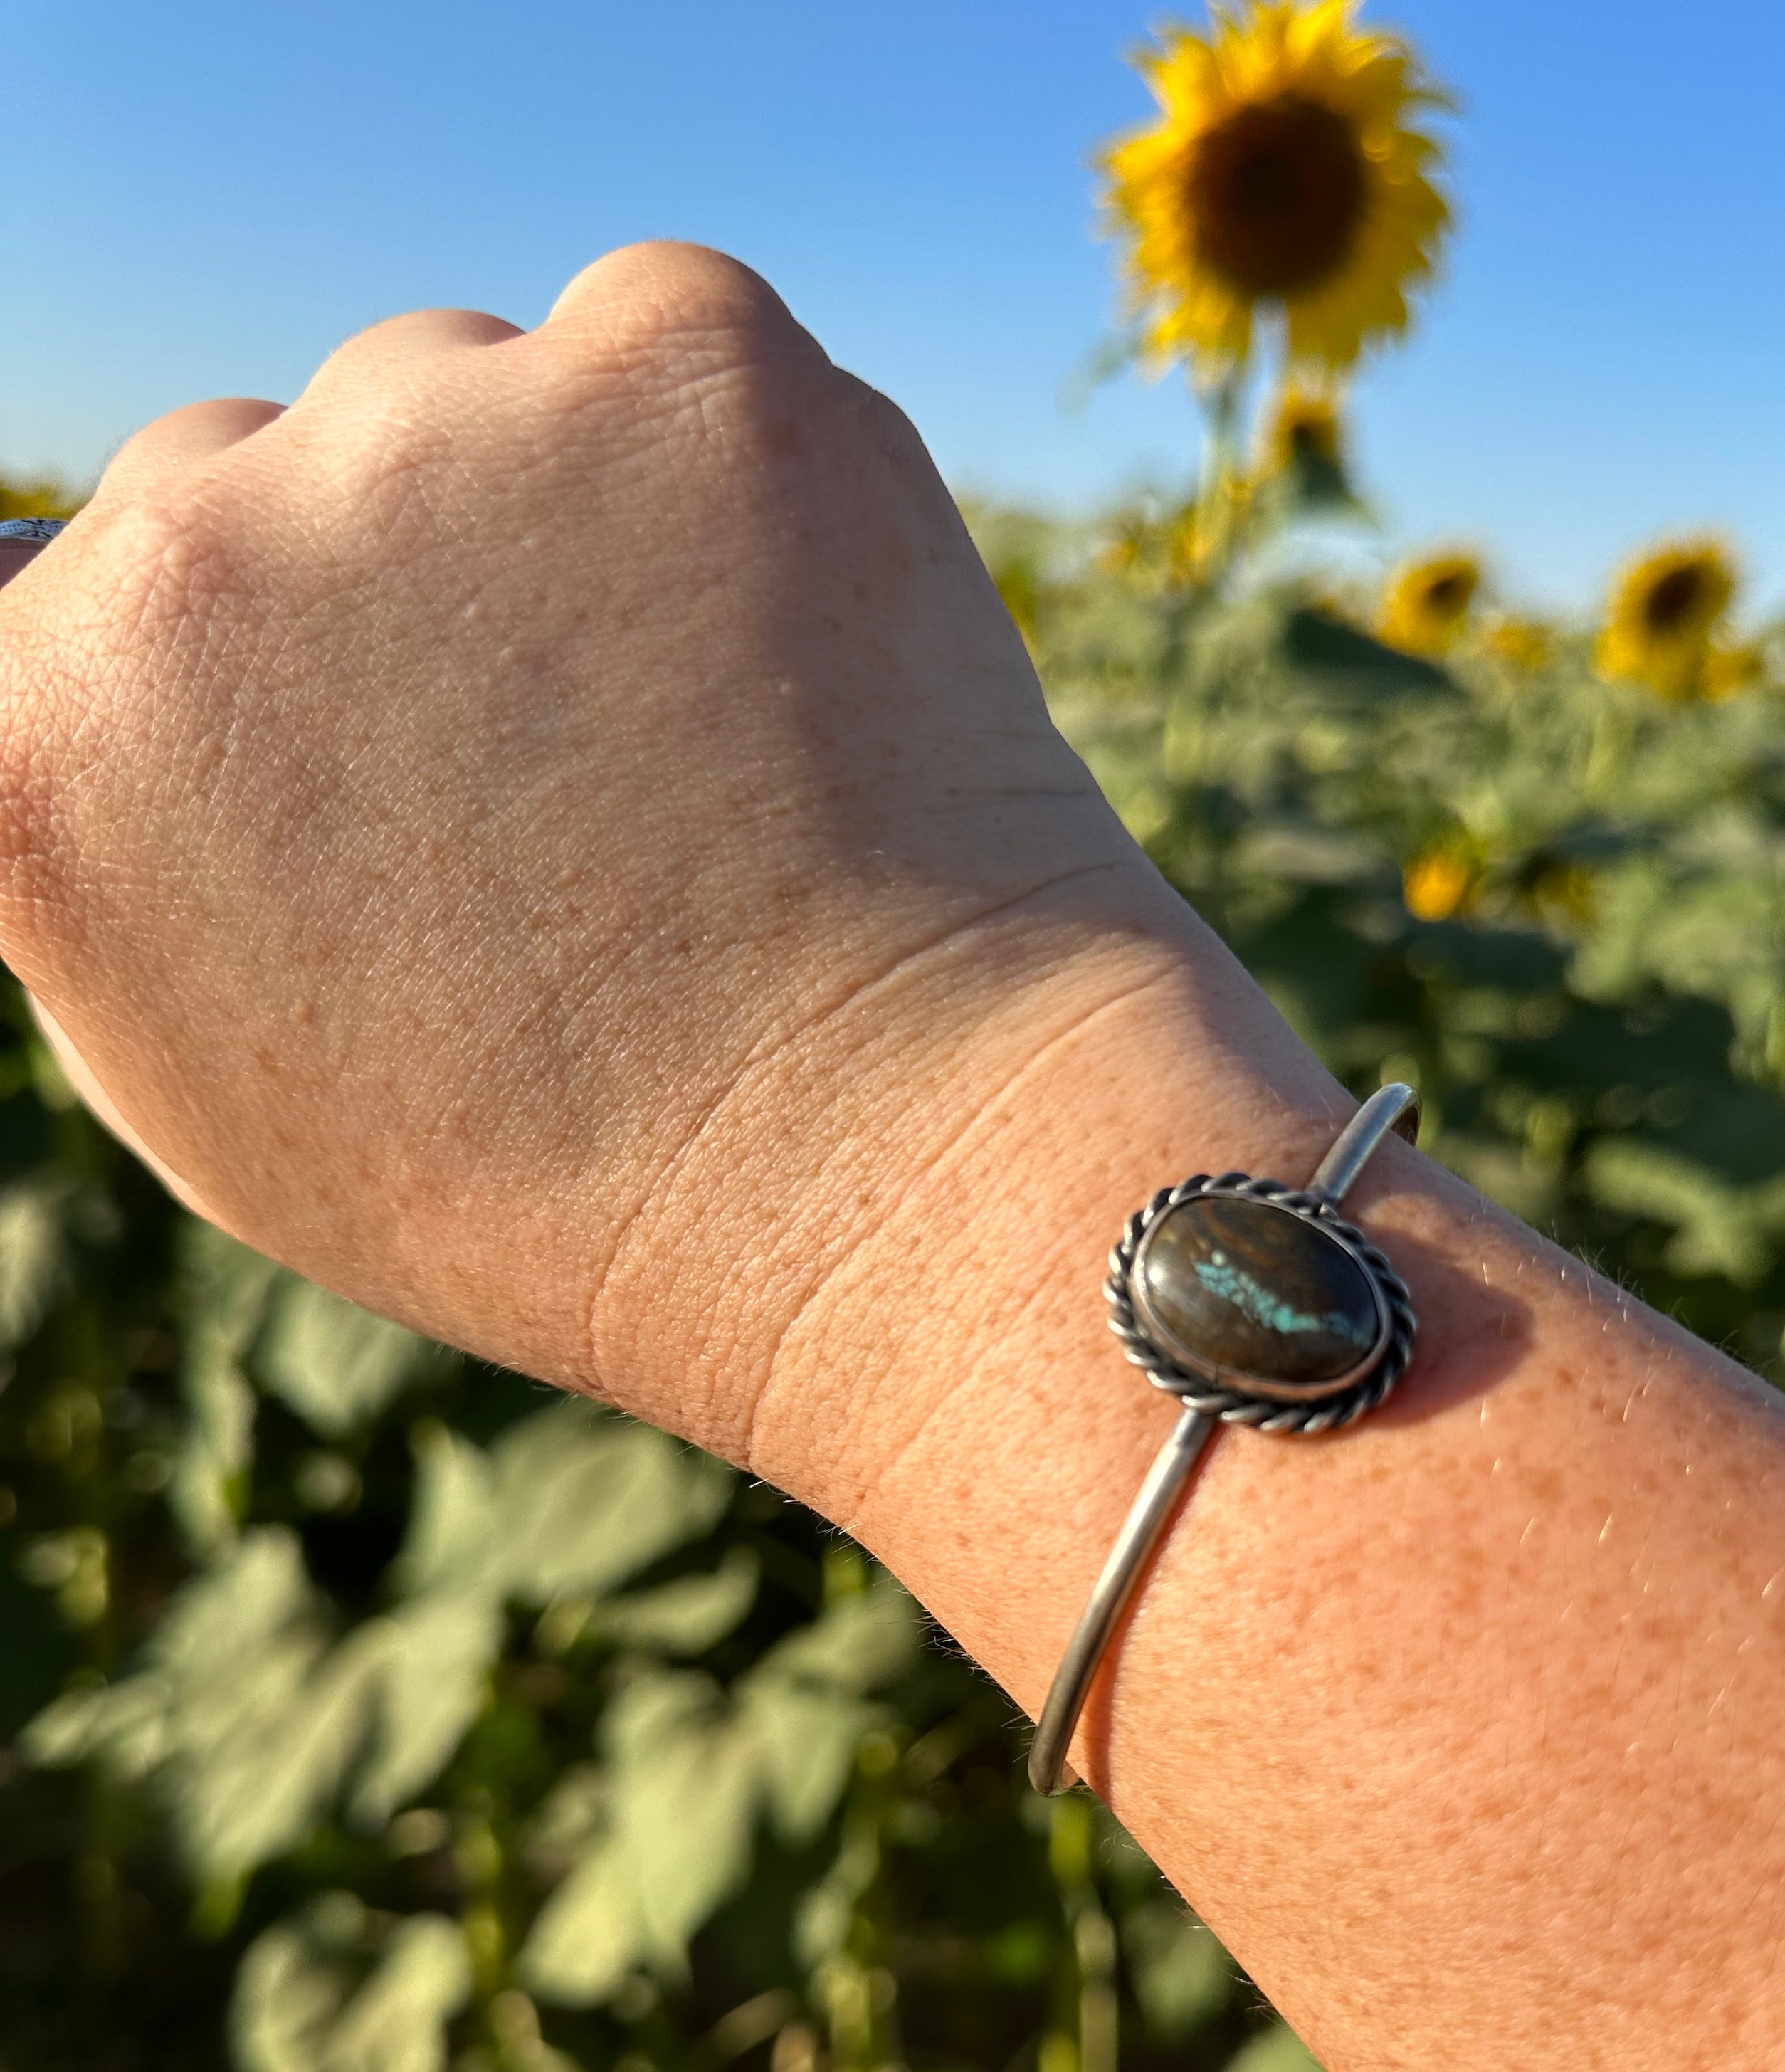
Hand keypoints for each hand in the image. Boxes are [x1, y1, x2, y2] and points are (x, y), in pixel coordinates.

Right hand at [0, 244, 1217, 1490]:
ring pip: (463, 404)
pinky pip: (660, 360)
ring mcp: (441, 425)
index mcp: (51, 729)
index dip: (250, 701)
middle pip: (253, 478)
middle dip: (379, 600)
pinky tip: (796, 672)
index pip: (82, 602)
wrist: (885, 1170)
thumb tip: (99, 656)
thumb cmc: (562, 1187)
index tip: (362, 788)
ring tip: (694, 757)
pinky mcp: (679, 355)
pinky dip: (725, 481)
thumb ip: (124, 829)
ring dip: (551, 524)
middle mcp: (201, 546)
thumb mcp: (224, 1074)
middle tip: (554, 797)